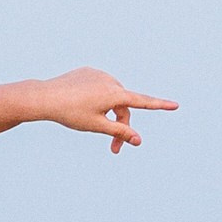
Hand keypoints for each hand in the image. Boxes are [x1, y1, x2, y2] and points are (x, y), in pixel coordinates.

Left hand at [31, 66, 177, 152]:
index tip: (175, 105)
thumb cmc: (70, 113)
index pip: (143, 102)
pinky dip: (98, 99)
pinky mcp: (89, 72)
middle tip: (114, 150)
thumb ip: (120, 132)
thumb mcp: (97, 126)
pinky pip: (99, 88)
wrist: (45, 97)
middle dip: (121, 126)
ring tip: (89, 121)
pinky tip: (81, 105)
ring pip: (112, 97)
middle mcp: (110, 80)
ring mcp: (99, 74)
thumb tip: (139, 140)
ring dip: (109, 112)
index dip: (160, 105)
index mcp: (114, 93)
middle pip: (124, 106)